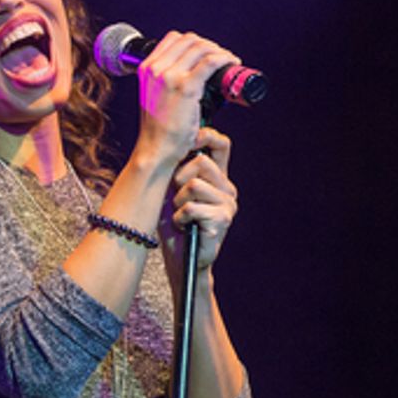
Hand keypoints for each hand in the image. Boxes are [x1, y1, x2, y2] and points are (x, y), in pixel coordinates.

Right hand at [134, 32, 242, 169]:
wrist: (156, 150)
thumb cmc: (159, 130)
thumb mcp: (154, 97)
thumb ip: (165, 82)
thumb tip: (191, 73)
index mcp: (146, 68)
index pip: (173, 38)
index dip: (194, 42)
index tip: (207, 51)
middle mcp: (156, 68)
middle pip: (189, 40)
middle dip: (209, 45)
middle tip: (221, 56)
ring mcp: (170, 76)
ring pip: (201, 48)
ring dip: (220, 50)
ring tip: (229, 60)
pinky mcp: (186, 87)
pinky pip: (210, 62)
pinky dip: (224, 58)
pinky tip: (231, 63)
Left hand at [159, 126, 238, 273]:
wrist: (180, 261)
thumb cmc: (173, 224)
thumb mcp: (171, 191)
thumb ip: (176, 168)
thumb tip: (169, 143)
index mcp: (217, 177)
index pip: (221, 144)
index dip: (204, 136)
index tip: (185, 142)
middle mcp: (227, 188)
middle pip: (201, 161)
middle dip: (178, 178)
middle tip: (175, 197)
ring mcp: (228, 203)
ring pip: (193, 184)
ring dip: (178, 202)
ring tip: (180, 215)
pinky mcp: (223, 219)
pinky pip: (191, 206)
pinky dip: (180, 217)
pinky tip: (184, 226)